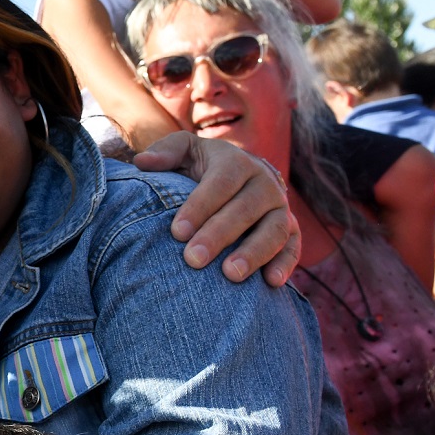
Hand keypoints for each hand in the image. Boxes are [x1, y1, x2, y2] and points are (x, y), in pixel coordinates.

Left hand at [133, 132, 298, 285]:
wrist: (241, 176)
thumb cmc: (202, 167)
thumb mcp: (185, 152)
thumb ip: (164, 153)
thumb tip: (142, 163)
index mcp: (237, 162)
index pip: (221, 183)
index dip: (200, 207)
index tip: (176, 233)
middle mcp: (264, 183)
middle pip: (246, 209)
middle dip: (219, 235)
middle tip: (193, 260)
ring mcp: (281, 208)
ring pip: (274, 230)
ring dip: (254, 253)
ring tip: (230, 275)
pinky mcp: (292, 230)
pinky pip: (293, 247)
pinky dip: (285, 264)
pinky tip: (271, 282)